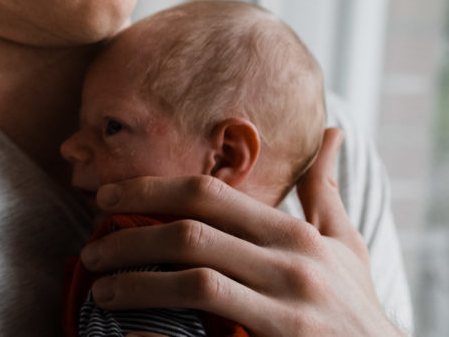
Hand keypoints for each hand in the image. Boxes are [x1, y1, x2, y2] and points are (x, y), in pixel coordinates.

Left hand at [80, 128, 404, 335]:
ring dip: (134, 286)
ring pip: (194, 285)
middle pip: (189, 236)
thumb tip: (331, 132)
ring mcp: (288, 313)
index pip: (206, 194)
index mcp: (295, 234)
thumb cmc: (358, 308)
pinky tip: (130, 334)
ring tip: (100, 292)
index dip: (147, 190)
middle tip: (90, 252)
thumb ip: (325, 192)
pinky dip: (162, 336)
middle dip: (128, 240)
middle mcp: (291, 267)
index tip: (105, 198)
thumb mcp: (347, 248)